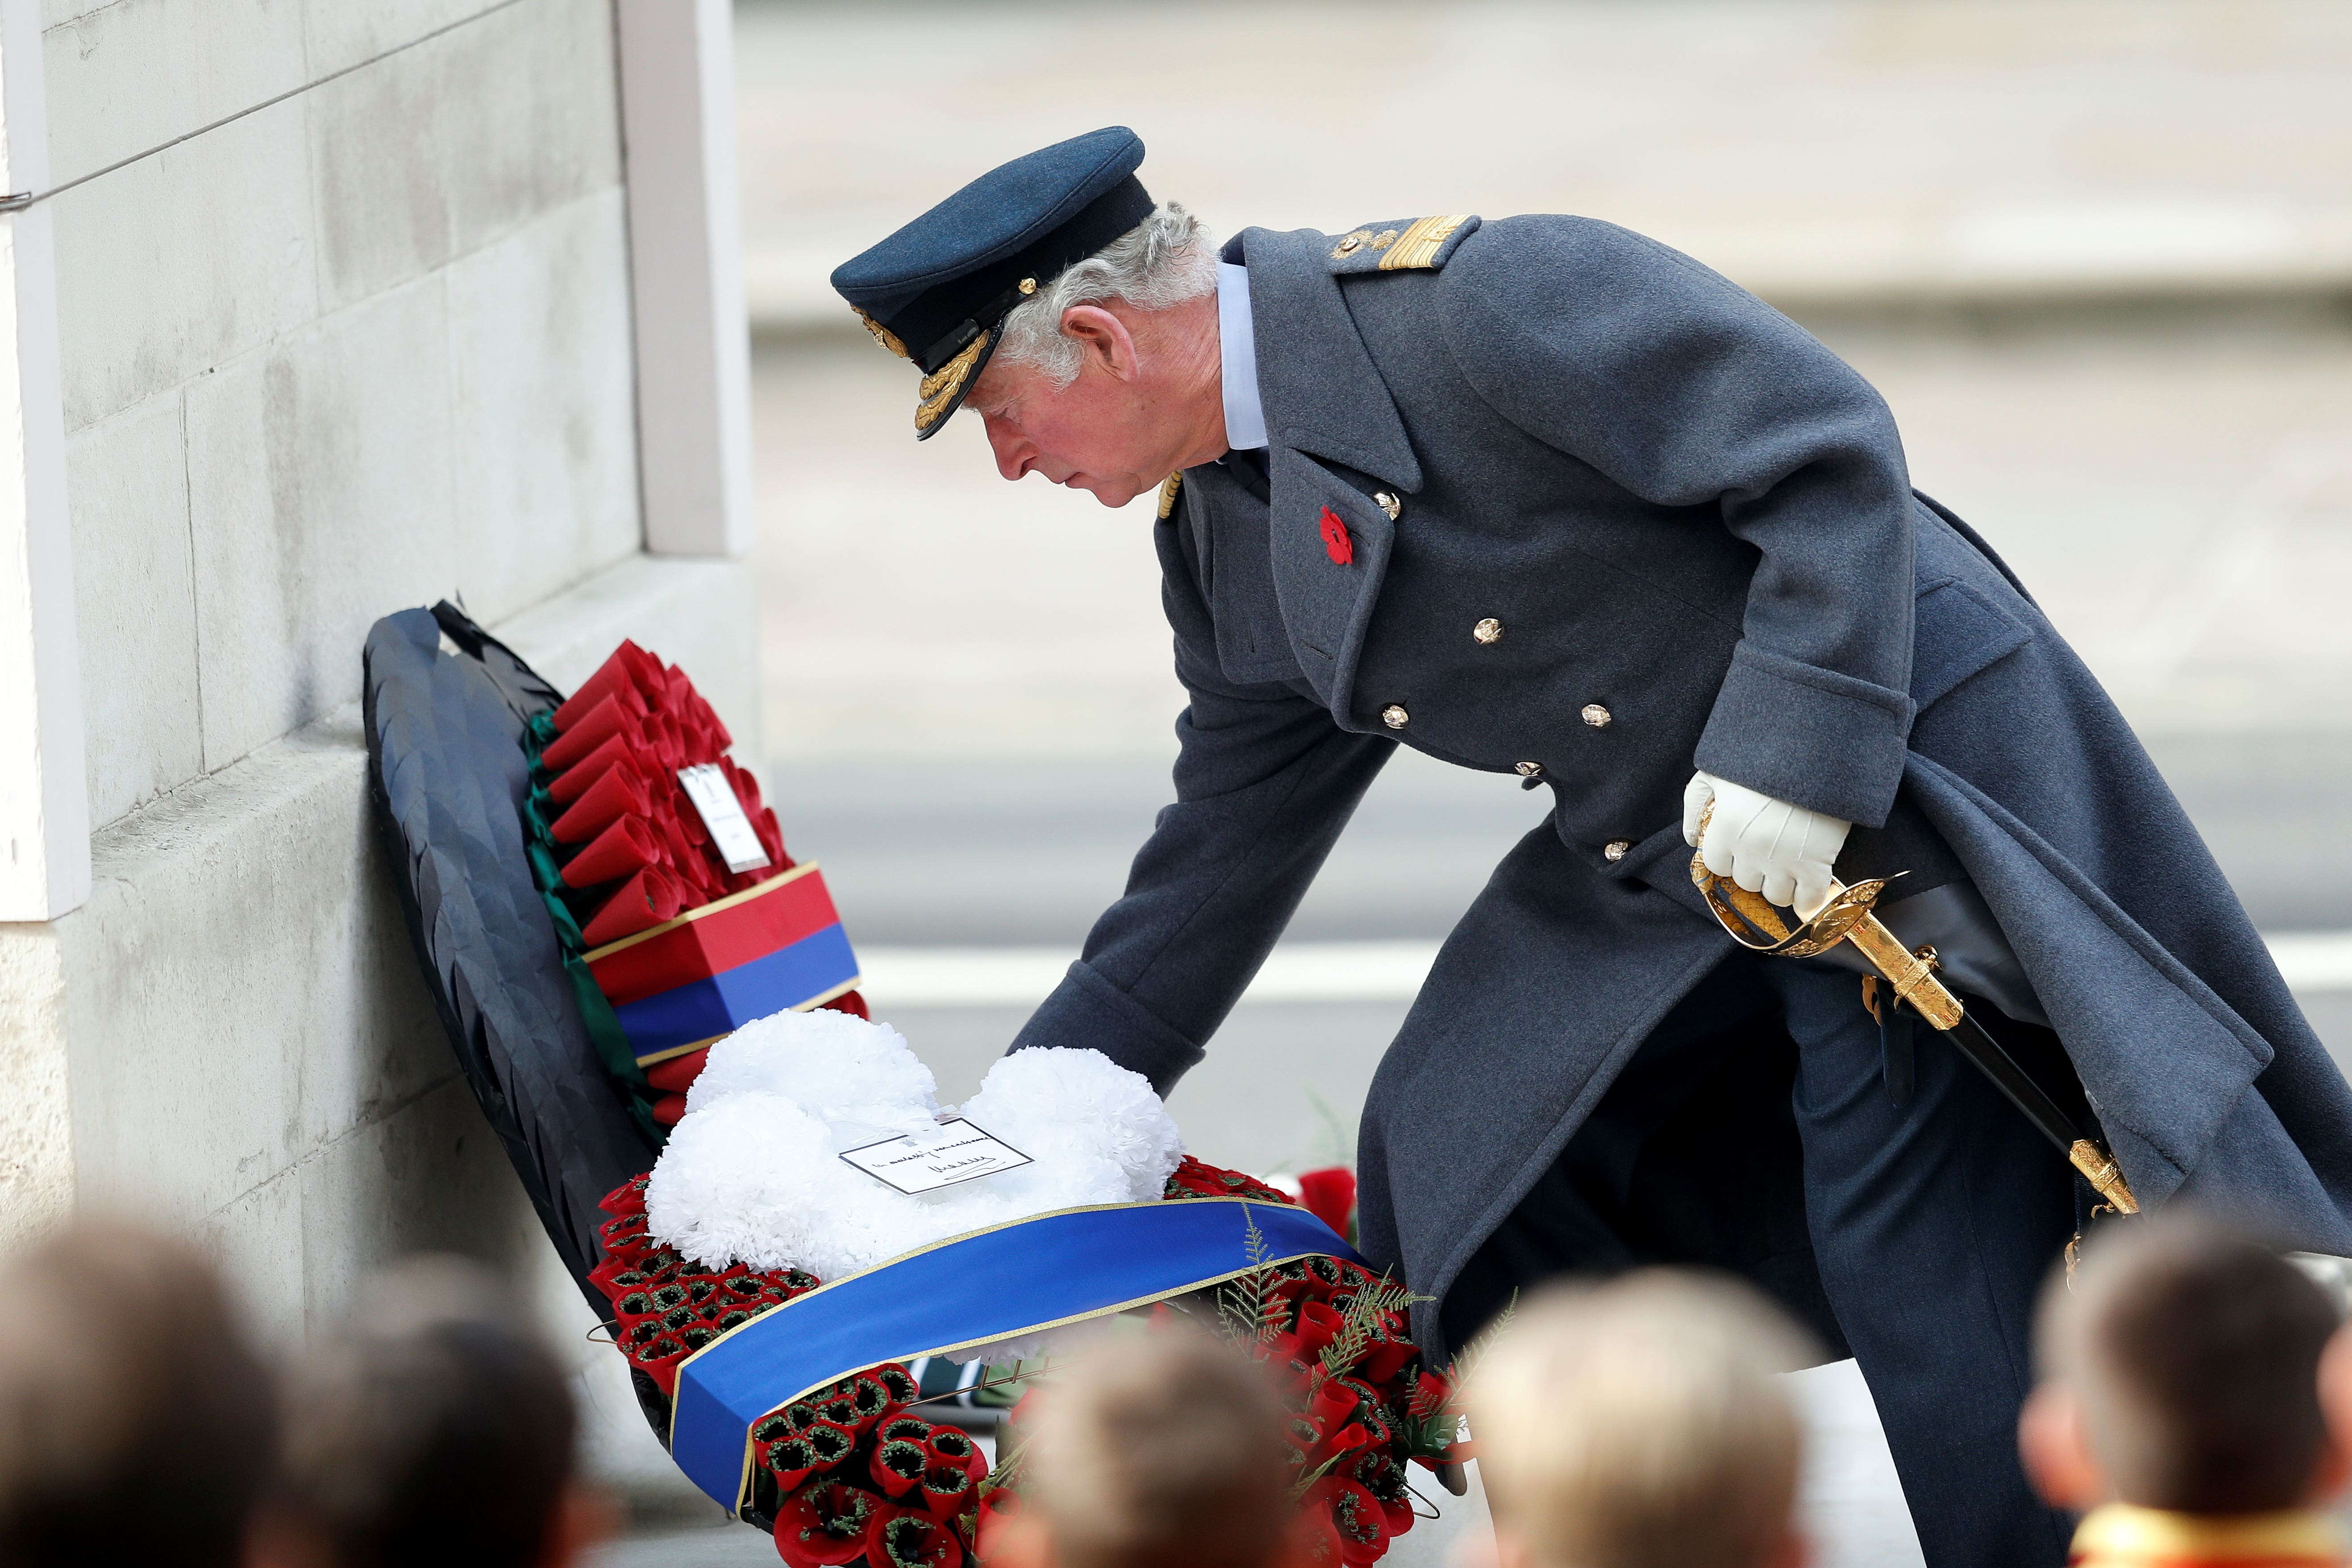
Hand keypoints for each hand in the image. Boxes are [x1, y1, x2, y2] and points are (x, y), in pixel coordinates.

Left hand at [1681, 771, 1851, 916]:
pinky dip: (1807, 899)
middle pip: (1746, 881)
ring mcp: (1784, 860)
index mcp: (1726, 828)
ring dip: (1779, 885)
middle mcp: (1751, 850)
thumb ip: (1695, 803)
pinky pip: (1808, 900)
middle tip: (1765, 851)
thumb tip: (1691, 838)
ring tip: (1787, 865)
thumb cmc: (1762, 756)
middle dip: (1753, 870)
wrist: (1815, 751)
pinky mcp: (1817, 863)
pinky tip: (1807, 888)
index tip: (1738, 846)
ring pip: (1775, 895)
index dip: (1726, 857)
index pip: (1716, 864)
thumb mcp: (1715, 771)